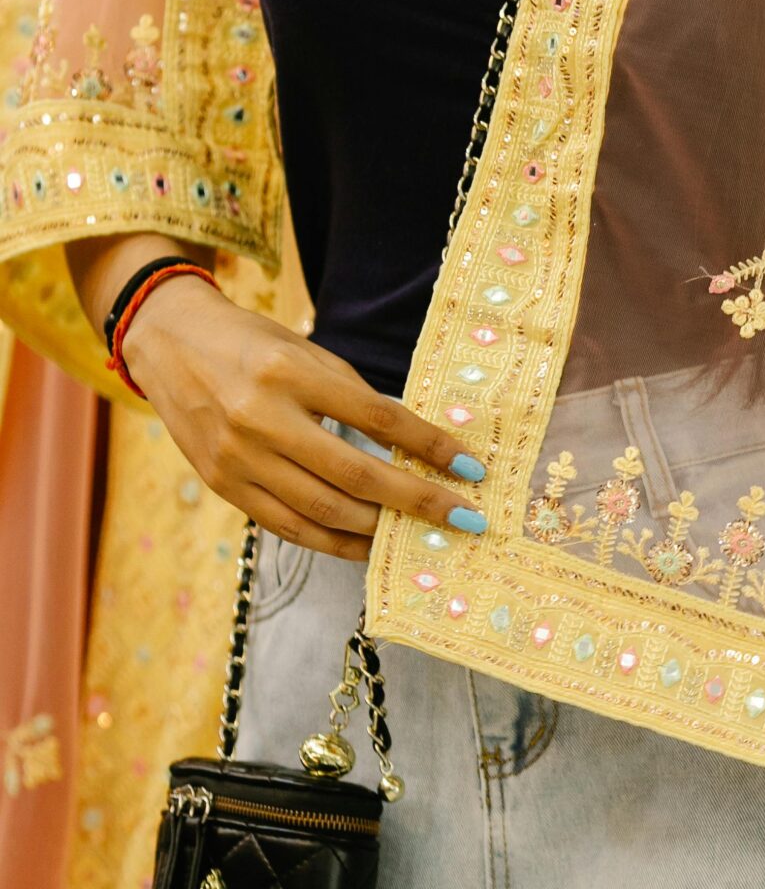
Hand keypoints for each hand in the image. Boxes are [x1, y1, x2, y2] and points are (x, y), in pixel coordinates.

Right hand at [124, 270, 484, 560]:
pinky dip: (334, 542)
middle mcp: (263, 419)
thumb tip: (411, 445)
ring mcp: (239, 459)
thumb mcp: (306, 351)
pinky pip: (289, 527)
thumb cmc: (251, 344)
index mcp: (292, 374)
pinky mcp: (224, 487)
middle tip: (463, 518)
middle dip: (416, 501)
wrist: (170, 345)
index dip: (430, 446)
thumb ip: (354, 396)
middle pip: (355, 475)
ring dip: (380, 530)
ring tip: (420, 535)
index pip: (378, 419)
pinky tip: (368, 545)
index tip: (470, 468)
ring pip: (323, 511)